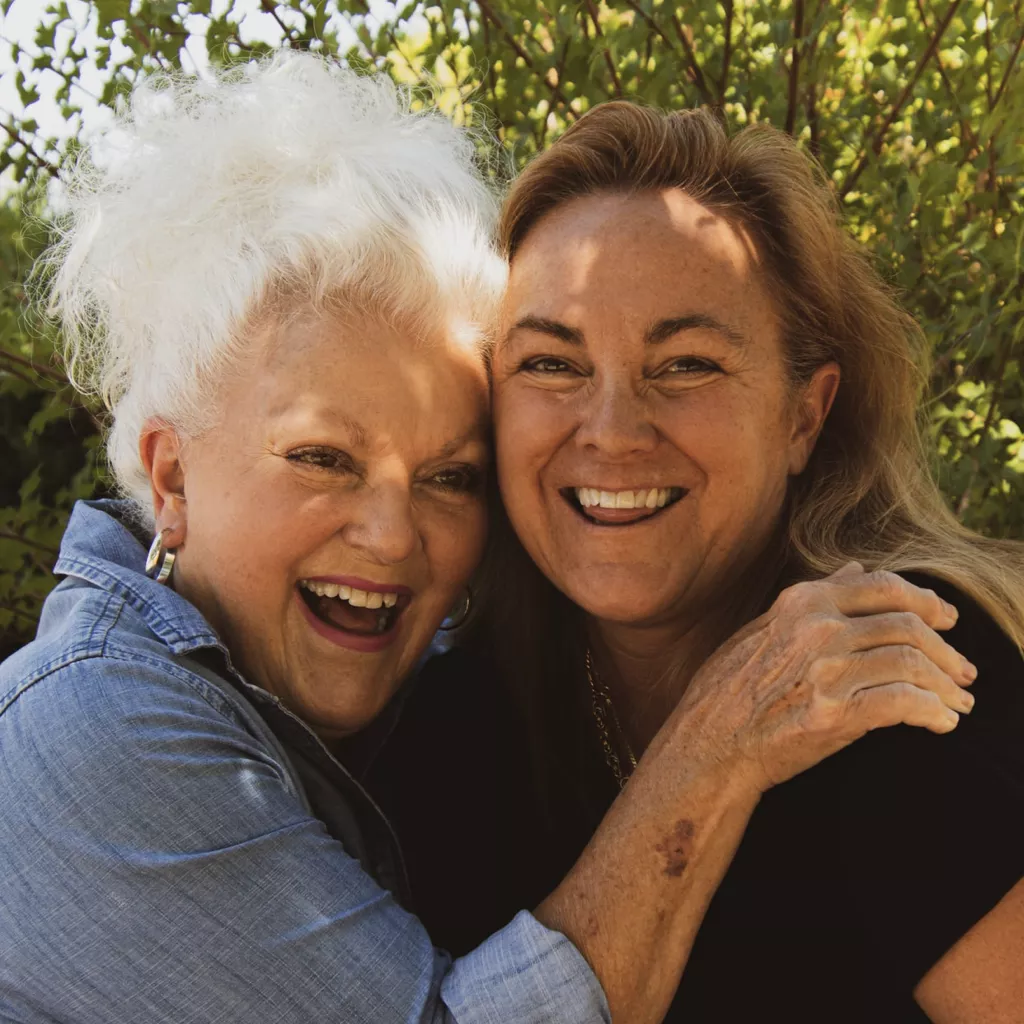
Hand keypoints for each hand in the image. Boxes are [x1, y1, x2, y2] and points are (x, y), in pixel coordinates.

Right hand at [670, 564, 975, 793]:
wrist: (707, 744)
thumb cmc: (727, 689)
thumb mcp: (762, 628)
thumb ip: (812, 598)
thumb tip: (854, 568)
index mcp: (802, 602)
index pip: (883, 587)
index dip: (926, 602)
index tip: (947, 619)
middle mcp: (818, 629)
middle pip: (907, 625)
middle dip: (946, 650)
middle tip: (964, 671)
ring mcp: (827, 670)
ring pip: (912, 663)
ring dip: (946, 685)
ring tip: (958, 702)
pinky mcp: (834, 714)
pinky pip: (903, 703)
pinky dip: (932, 711)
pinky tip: (941, 723)